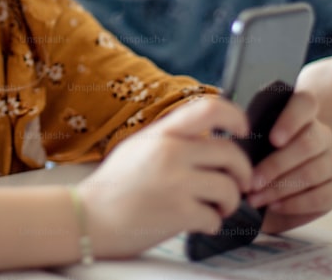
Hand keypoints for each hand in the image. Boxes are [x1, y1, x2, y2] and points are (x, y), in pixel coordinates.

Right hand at [77, 97, 251, 258]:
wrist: (89, 218)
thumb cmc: (113, 186)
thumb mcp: (140, 147)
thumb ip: (172, 139)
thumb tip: (207, 138)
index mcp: (162, 134)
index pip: (210, 109)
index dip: (236, 116)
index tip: (243, 130)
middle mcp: (171, 153)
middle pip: (231, 153)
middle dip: (243, 172)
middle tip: (239, 184)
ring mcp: (176, 183)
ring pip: (229, 187)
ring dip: (230, 202)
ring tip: (218, 208)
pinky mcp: (178, 213)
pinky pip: (215, 218)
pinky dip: (213, 223)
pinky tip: (201, 223)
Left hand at [247, 91, 331, 233]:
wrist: (267, 201)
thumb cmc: (254, 166)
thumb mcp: (248, 149)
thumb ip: (248, 139)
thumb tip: (235, 141)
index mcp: (300, 116)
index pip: (306, 103)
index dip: (291, 118)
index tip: (273, 139)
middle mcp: (321, 136)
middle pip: (308, 143)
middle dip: (276, 165)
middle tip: (252, 181)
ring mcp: (331, 162)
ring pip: (313, 171)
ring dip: (281, 187)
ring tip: (256, 198)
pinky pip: (322, 196)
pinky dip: (295, 203)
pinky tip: (275, 206)